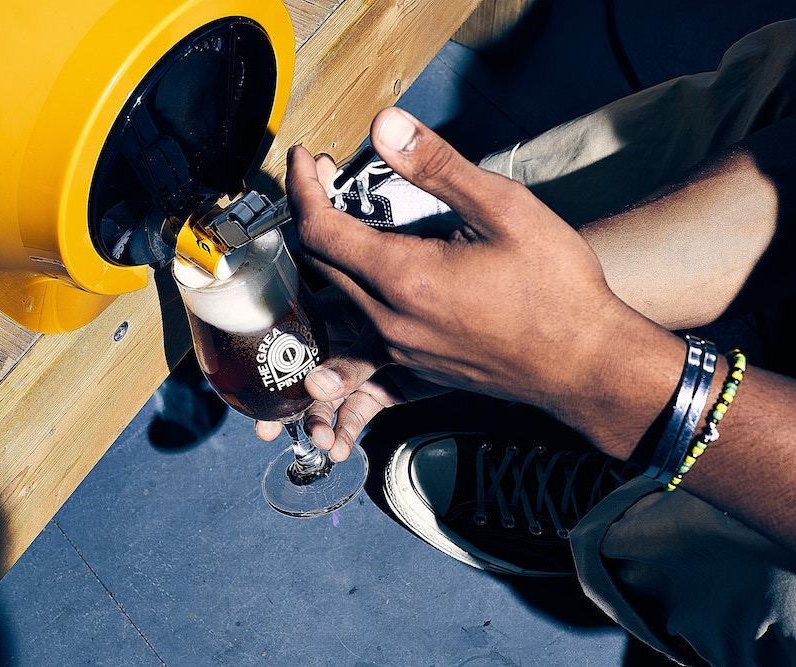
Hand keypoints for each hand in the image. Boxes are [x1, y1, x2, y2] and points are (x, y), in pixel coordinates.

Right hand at [255, 287, 447, 460]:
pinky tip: (341, 448)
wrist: (472, 334)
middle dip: (284, 402)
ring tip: (321, 443)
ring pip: (327, 398)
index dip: (270, 354)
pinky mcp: (378, 391)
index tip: (253, 379)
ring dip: (318, 423)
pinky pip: (356, 413)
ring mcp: (359, 367)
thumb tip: (317, 387)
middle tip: (269, 427)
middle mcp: (343, 338)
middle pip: (303, 371)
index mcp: (336, 309)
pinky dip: (348, 432)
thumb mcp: (381, 337)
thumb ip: (351, 363)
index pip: (293, 331)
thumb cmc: (427, 313)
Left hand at [287, 107, 677, 439]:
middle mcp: (388, 321)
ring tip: (356, 220)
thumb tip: (385, 126)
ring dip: (336, 255)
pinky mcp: (415, 368)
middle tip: (331, 179)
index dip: (302, 188)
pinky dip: (359, 294)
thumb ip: (437, 166)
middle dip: (316, 213)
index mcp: (402, 279)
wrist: (585, 364)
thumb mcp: (505, 209)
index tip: (306, 159)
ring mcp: (400, 351)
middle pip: (321, 263)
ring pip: (340, 298)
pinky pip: (365, 329)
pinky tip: (387, 271)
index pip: (318, 229)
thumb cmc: (556, 289)